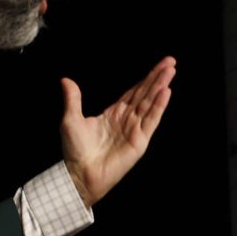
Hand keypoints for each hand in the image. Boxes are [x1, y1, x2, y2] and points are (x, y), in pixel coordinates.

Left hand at [60, 56, 176, 206]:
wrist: (79, 173)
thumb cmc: (75, 150)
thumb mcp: (71, 119)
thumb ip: (73, 99)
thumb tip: (65, 80)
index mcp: (115, 113)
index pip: (134, 91)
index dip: (146, 78)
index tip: (159, 65)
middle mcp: (127, 120)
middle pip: (146, 94)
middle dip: (158, 77)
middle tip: (171, 61)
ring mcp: (135, 130)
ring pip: (150, 104)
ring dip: (161, 87)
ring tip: (171, 72)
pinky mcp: (139, 142)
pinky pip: (151, 121)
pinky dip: (159, 106)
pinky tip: (166, 92)